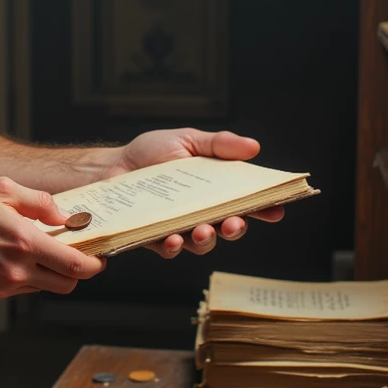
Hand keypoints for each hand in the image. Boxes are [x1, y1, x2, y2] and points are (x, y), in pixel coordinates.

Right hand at [0, 177, 105, 301]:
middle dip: (76, 272)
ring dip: (48, 273)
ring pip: (42, 287)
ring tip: (35, 252)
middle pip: (66, 284)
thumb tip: (65, 217)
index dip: (94, 264)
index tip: (98, 258)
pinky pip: (19, 289)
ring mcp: (1, 286)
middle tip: (73, 255)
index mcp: (24, 241)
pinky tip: (8, 258)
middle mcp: (16, 269)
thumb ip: (40, 202)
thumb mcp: (1, 188)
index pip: (75, 265)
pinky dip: (23, 277)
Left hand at [105, 127, 283, 258]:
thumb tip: (254, 147)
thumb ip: (219, 145)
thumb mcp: (188, 140)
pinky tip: (173, 238)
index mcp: (215, 189)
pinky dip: (174, 246)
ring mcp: (180, 227)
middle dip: (236, 228)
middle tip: (234, 224)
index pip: (246, 201)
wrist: (111, 165)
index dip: (265, 207)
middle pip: (228, 227)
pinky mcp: (154, 237)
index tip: (276, 210)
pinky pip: (169, 248)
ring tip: (203, 231)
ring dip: (207, 240)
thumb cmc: (150, 153)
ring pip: (201, 243)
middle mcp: (201, 211)